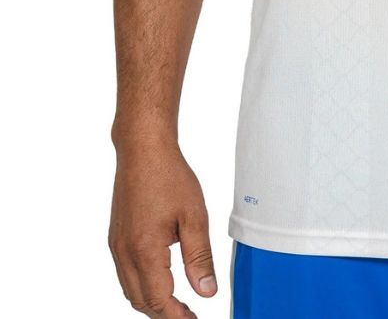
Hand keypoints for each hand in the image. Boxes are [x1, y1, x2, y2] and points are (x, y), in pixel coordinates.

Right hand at [109, 138, 216, 316]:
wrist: (143, 150)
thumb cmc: (169, 176)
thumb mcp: (194, 217)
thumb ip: (199, 257)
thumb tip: (206, 291)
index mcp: (145, 250)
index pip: (160, 300)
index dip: (177, 317)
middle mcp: (125, 253)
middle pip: (142, 301)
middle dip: (164, 314)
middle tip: (190, 316)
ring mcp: (116, 246)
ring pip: (131, 290)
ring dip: (152, 302)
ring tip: (178, 304)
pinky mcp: (116, 238)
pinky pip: (125, 274)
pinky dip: (142, 286)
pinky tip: (161, 280)